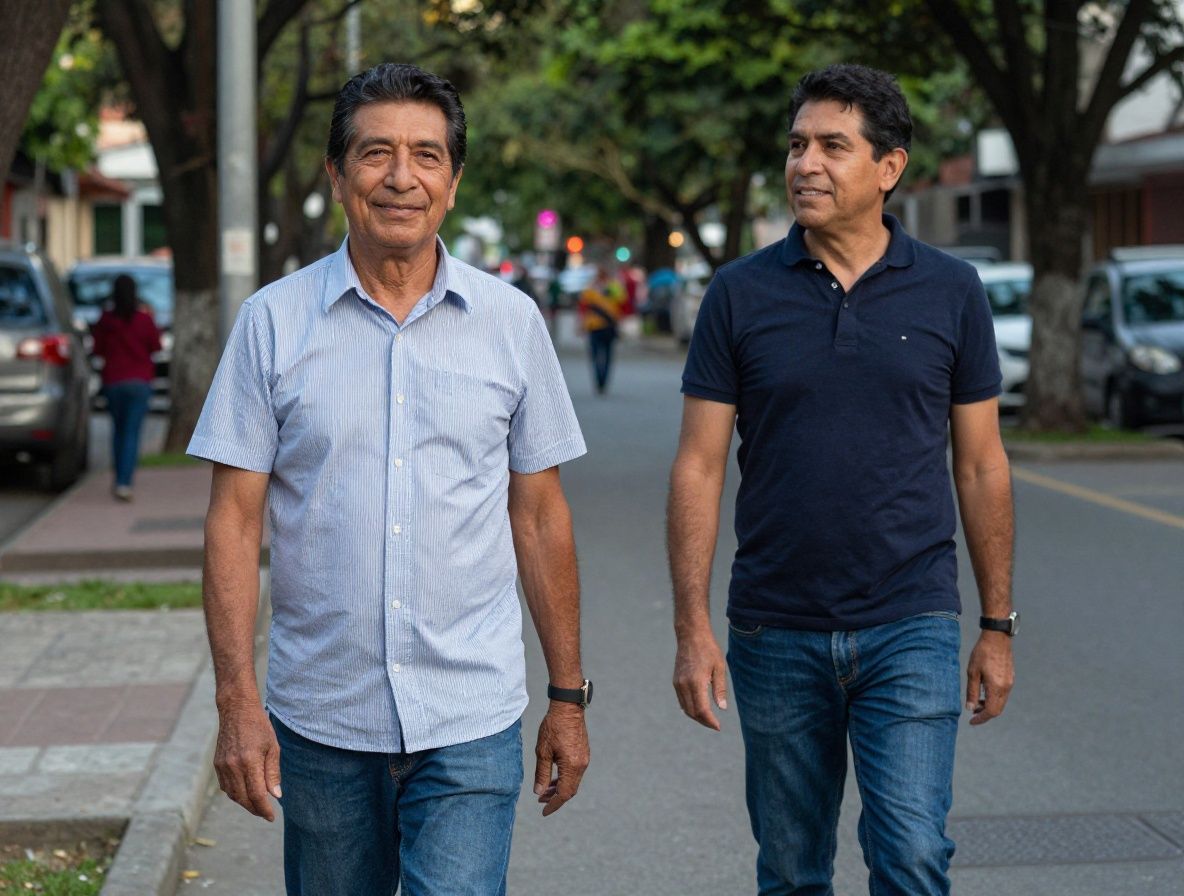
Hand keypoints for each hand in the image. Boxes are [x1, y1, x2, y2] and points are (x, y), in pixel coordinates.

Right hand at [213, 699, 281, 820]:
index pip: (256, 794)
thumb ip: (273, 773)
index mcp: (249, 761)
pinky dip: (235, 793)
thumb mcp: (272, 747)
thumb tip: (276, 795)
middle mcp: (233, 766)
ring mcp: (222, 766)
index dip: (264, 809)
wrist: (236, 710)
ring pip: (233, 794)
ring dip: (244, 803)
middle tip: (266, 813)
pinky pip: (225, 786)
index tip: (271, 816)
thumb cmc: (259, 726)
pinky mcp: (217, 764)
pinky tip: (245, 793)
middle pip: (243, 798)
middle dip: (255, 809)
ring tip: (257, 806)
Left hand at [533, 703, 589, 816]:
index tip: (543, 811)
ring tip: (545, 790)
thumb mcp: (542, 751)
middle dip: (555, 798)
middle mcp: (581, 765)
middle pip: (570, 790)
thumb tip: (539, 792)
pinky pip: (576, 773)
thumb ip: (542, 774)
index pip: (564, 794)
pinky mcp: (584, 753)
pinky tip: (555, 777)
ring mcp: (584, 759)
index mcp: (571, 766)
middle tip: (541, 800)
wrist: (568, 708)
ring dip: (560, 788)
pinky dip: (565, 779)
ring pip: (573, 782)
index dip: (553, 805)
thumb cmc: (553, 727)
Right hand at [673, 630, 727, 729]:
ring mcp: (678, 683)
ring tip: (708, 719)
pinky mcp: (675, 681)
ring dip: (696, 716)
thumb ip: (720, 689)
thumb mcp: (719, 668)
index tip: (718, 727)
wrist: (691, 635)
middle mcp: (684, 685)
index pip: (702, 710)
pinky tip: (698, 709)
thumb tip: (722, 708)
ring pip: (685, 708)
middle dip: (704, 721)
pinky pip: (681, 700)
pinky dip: (689, 708)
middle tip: (715, 725)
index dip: (710, 721)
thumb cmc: (708, 649)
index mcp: (696, 682)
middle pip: (692, 712)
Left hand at [965, 631, 1014, 724]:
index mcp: (996, 687)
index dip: (981, 719)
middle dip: (985, 714)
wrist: (997, 638)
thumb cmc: (982, 653)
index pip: (991, 711)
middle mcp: (1006, 687)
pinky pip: (1003, 694)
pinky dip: (994, 698)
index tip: (971, 721)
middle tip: (972, 712)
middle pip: (998, 709)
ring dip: (989, 706)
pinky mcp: (1010, 678)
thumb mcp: (972, 673)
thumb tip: (970, 708)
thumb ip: (972, 692)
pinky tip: (984, 692)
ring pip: (1001, 702)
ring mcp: (1010, 683)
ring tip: (977, 702)